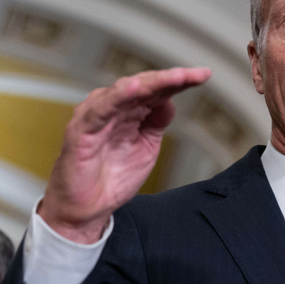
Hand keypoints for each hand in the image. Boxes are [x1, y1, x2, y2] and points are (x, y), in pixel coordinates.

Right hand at [40, 67, 211, 242]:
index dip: (179, 82)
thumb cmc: (112, 177)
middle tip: (193, 74)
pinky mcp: (81, 129)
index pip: (157, 90)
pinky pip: (101, 109)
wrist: (87, 209)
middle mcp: (113, 108)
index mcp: (129, 111)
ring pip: (125, 91)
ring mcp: (96, 116)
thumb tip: (171, 100)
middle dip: (170, 79)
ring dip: (151, 83)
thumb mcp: (146, 147)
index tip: (203, 75)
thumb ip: (157, 122)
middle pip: (144, 85)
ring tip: (175, 77)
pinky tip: (137, 89)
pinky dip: (119, 97)